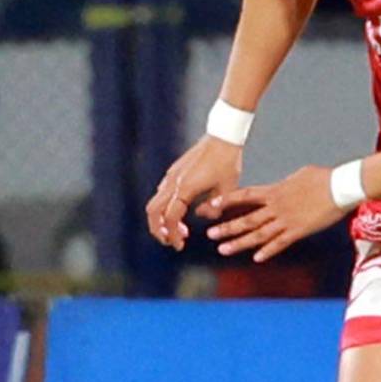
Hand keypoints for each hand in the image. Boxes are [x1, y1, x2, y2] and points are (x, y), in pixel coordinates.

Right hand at [146, 134, 242, 249]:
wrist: (223, 135)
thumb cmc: (227, 161)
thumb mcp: (227, 189)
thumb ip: (214, 208)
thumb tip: (203, 216)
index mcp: (185, 189)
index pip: (170, 219)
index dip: (172, 235)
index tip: (179, 246)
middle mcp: (173, 182)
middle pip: (153, 211)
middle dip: (158, 229)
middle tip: (170, 241)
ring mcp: (172, 175)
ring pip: (156, 201)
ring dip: (162, 218)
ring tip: (180, 230)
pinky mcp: (174, 171)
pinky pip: (163, 192)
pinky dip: (166, 206)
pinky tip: (182, 211)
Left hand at [207, 166, 349, 262]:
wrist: (340, 186)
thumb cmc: (323, 178)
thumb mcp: (299, 175)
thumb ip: (285, 184)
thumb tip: (281, 186)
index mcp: (275, 191)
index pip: (245, 196)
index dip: (227, 201)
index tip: (212, 204)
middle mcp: (276, 206)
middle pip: (246, 219)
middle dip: (227, 228)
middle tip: (210, 235)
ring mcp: (286, 220)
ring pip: (258, 234)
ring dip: (239, 243)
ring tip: (223, 249)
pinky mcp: (299, 230)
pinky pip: (280, 243)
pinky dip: (268, 251)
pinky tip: (256, 258)